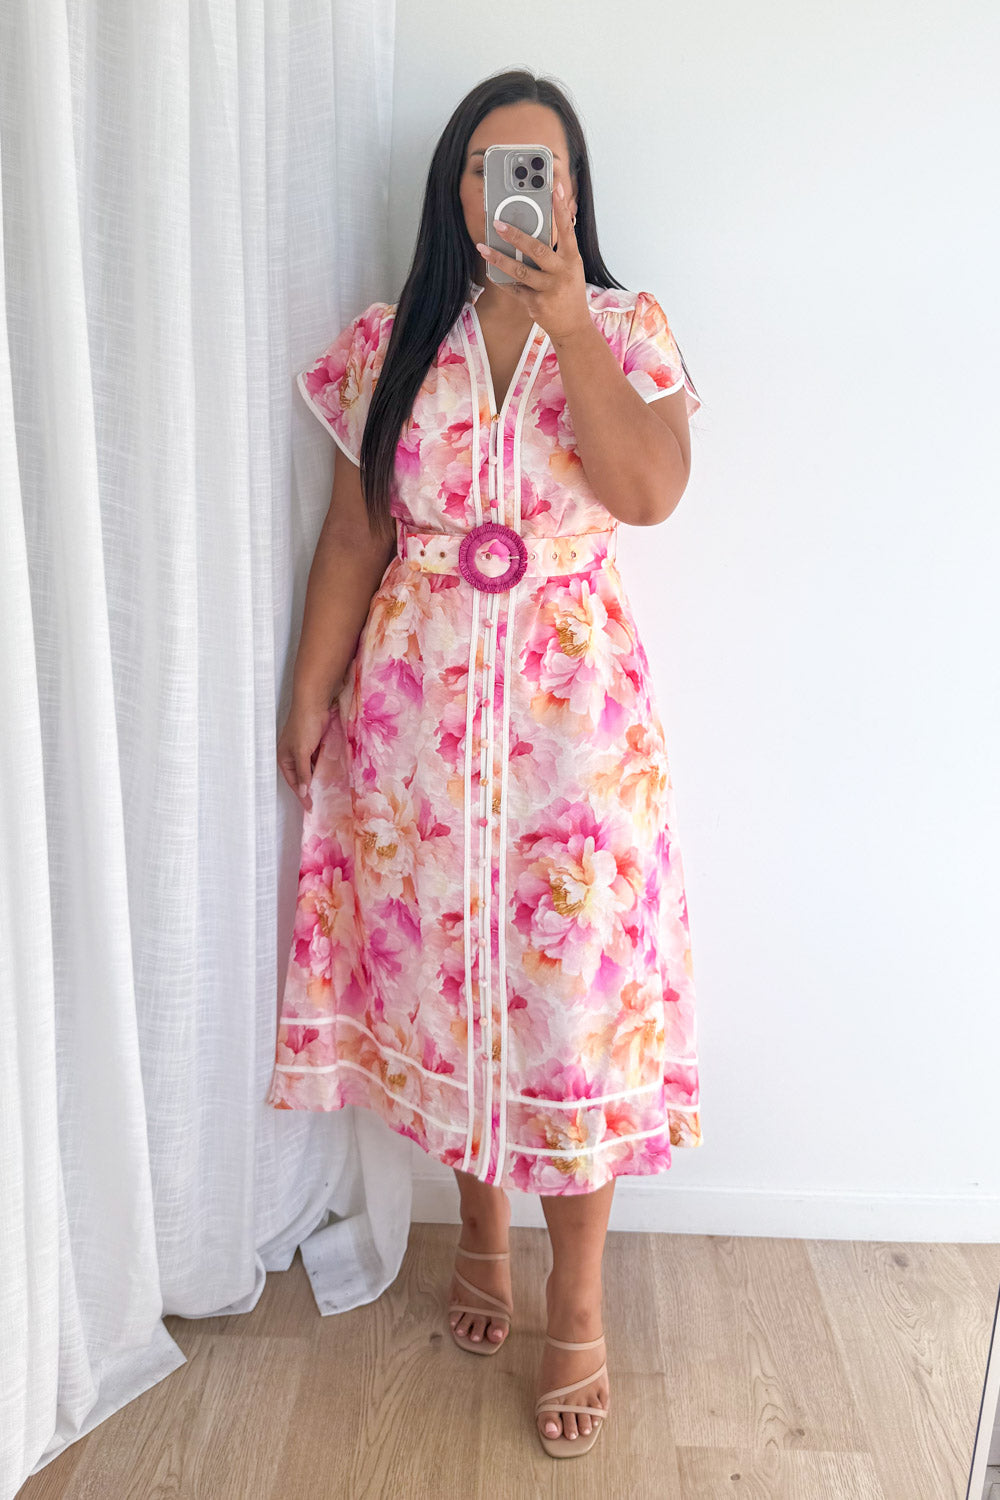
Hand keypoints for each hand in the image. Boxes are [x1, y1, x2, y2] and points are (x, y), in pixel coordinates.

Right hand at [276, 697, 336, 813]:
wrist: (314, 703)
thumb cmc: (304, 726)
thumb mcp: (301, 752)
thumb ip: (303, 773)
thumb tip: (303, 792)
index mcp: (284, 758)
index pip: (293, 782)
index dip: (302, 795)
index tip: (311, 807)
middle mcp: (292, 755)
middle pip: (302, 777)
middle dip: (310, 788)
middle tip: (321, 803)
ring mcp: (304, 749)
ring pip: (312, 769)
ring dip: (318, 778)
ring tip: (327, 792)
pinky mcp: (315, 744)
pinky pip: (319, 760)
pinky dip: (324, 768)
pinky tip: (332, 775)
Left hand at [475, 182, 590, 343]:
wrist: (573, 328)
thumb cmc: (569, 292)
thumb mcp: (571, 268)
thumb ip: (560, 248)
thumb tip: (548, 222)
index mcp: (573, 259)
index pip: (568, 228)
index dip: (561, 207)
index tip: (554, 187)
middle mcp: (562, 273)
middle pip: (537, 249)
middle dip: (515, 235)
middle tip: (497, 223)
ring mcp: (549, 290)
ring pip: (520, 271)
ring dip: (498, 258)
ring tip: (482, 247)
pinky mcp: (537, 305)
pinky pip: (514, 289)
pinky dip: (501, 280)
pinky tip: (490, 271)